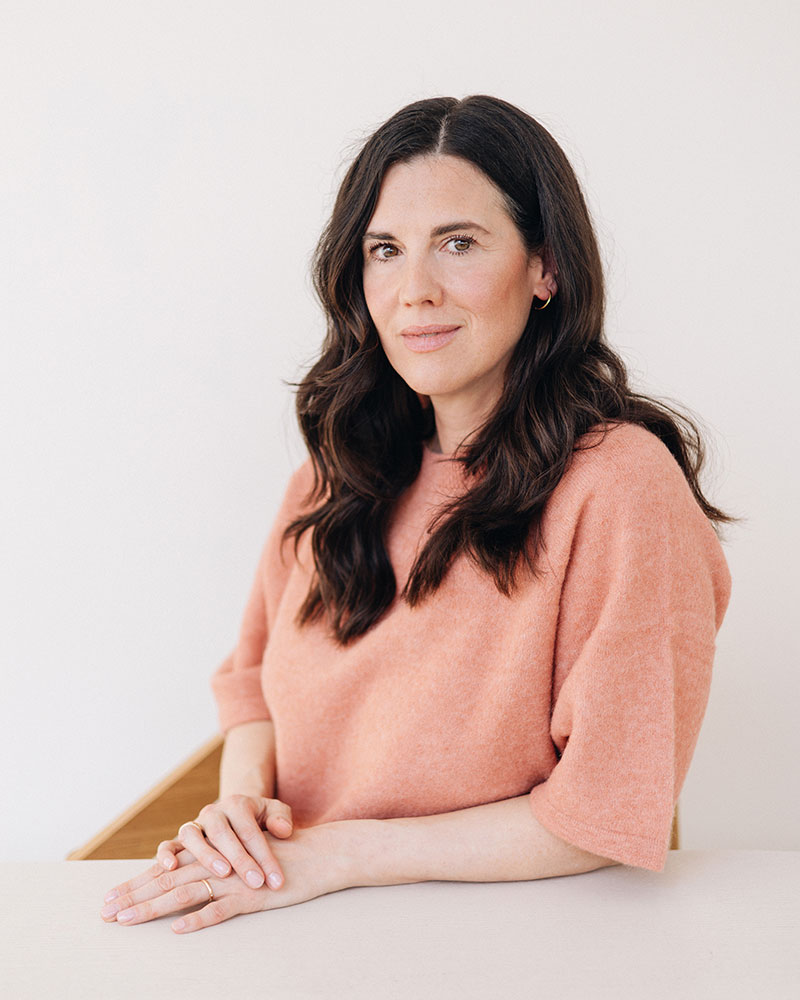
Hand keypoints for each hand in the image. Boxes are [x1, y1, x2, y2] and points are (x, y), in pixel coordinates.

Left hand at [99, 824, 349, 933]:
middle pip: (168, 879)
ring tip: (126, 919)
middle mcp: (219, 862)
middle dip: (134, 895)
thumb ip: (216, 869)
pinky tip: (179, 928)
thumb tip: (183, 893)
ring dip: (153, 908)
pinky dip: (200, 918)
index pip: (167, 869)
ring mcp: (235, 878)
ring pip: (186, 891)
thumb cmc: (281, 860)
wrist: (320, 854)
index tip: (111, 900)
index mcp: (214, 854)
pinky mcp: (254, 894)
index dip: (138, 883)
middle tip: (105, 912)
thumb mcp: (243, 861)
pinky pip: (222, 908)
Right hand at [156, 794, 293, 890]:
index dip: (265, 856)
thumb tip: (283, 830)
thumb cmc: (259, 819)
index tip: (276, 880)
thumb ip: (281, 818)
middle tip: (256, 882)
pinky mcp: (179, 840)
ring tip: (224, 874)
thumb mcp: (275, 813)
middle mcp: (213, 812)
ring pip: (193, 837)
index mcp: (237, 804)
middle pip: (223, 833)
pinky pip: (167, 845)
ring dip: (207, 856)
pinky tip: (171, 869)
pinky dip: (166, 855)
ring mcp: (194, 825)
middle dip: (240, 859)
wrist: (235, 813)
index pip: (251, 831)